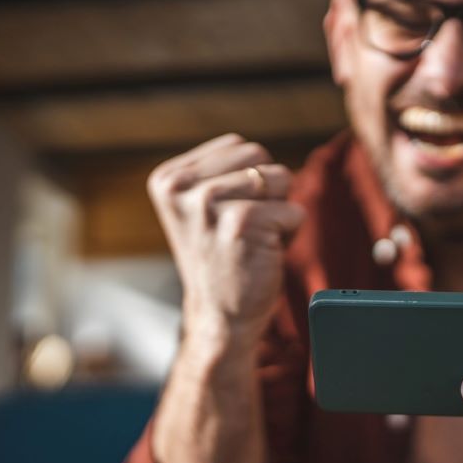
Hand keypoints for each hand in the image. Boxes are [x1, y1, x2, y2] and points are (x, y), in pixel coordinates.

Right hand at [147, 133, 304, 344]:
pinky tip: (264, 253)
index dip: (247, 181)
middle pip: (259, 155)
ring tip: (254, 239)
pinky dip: (291, 232)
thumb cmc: (222, 257)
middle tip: (245, 229)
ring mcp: (208, 203)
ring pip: (280, 177)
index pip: (238, 146)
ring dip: (279, 210)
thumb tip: (259, 153)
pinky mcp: (240, 223)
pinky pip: (294, 210)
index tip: (227, 217)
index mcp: (168, 178)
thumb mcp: (202, 207)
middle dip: (266, 191)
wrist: (220, 316)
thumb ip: (222, 172)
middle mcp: (181, 187)